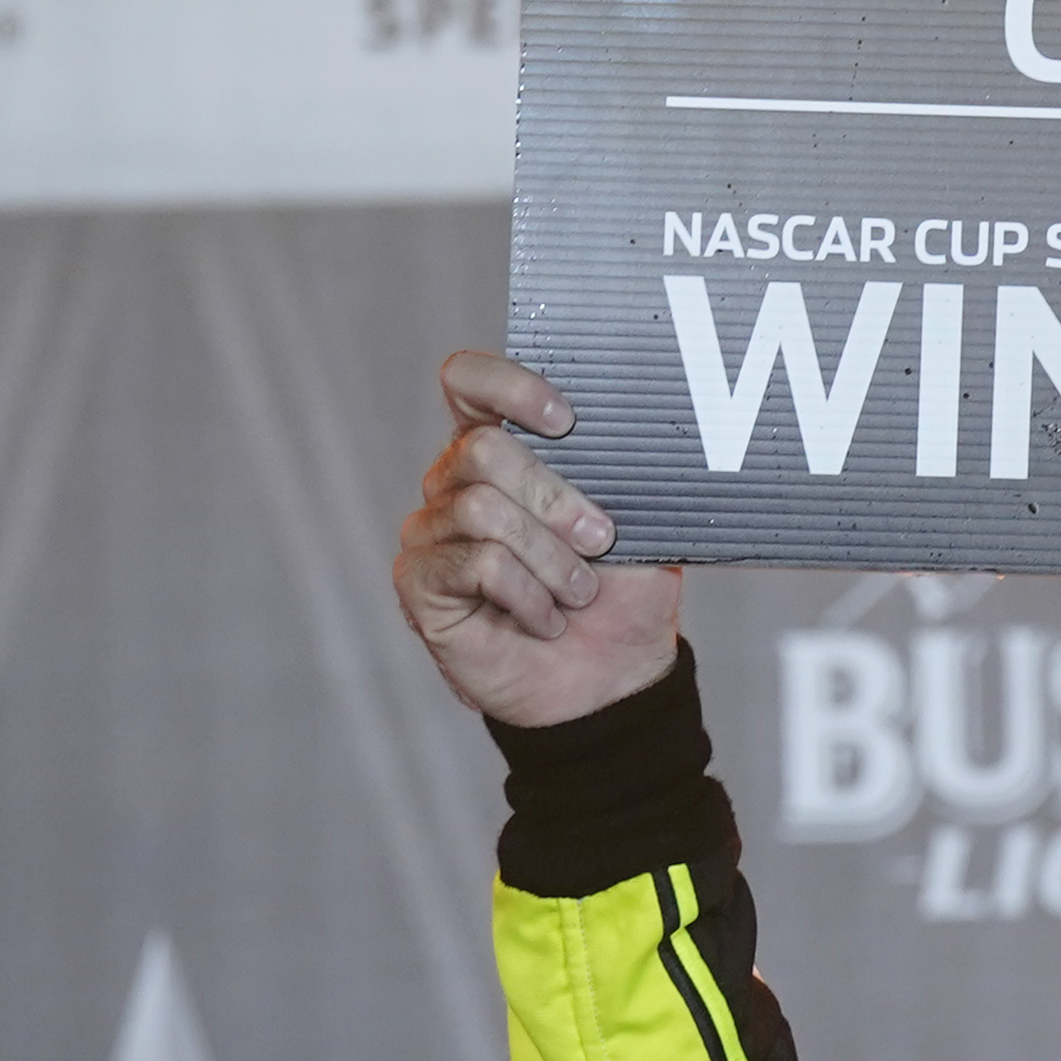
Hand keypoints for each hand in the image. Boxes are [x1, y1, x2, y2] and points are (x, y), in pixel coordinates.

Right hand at [398, 351, 685, 728]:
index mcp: (503, 451)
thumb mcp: (641, 524)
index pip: (469, 382)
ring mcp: (431, 532)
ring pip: (482, 508)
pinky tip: (545, 620)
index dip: (506, 386)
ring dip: (549, 557)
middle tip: (599, 540)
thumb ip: (621, 473)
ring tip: (578, 594)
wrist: (610, 678)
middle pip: (483, 449)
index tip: (565, 421)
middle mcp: (454, 482)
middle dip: (555, 498)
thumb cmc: (620, 596)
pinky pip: (476, 564)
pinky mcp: (419, 583)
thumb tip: (630, 432)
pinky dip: (527, 596)